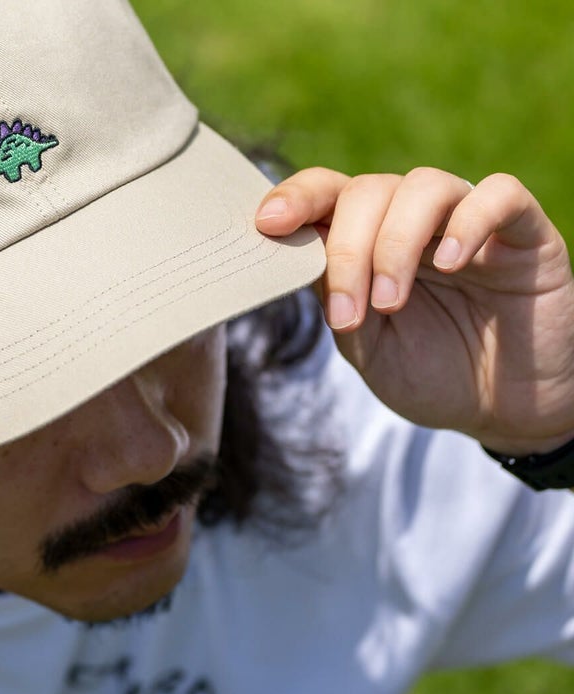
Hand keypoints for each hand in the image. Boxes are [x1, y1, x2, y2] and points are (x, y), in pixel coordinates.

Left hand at [256, 167, 573, 454]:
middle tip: (349, 314)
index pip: (328, 196)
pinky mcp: (523, 232)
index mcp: (369, 245)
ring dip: (395, 243)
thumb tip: (294, 259)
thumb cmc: (431, 375)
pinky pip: (499, 194)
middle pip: (366, 191)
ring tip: (390, 303)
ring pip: (422, 186)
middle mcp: (413, 224)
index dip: (296, 199)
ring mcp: (467, 222)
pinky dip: (470, 221)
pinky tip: (454, 263)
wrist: (503, 409)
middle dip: (347, 251)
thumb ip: (335, 302)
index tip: (267, 224)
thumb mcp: (368, 348)